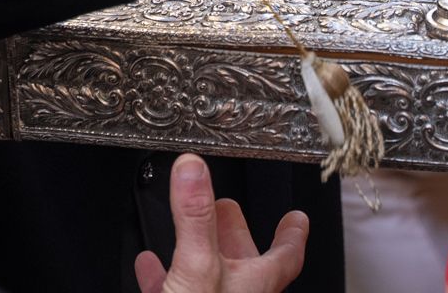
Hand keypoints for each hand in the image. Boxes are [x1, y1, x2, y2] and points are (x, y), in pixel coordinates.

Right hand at [135, 155, 307, 292]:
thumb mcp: (197, 265)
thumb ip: (195, 216)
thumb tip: (193, 168)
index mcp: (254, 283)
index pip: (286, 254)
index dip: (292, 233)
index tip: (297, 217)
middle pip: (246, 260)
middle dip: (236, 229)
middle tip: (229, 206)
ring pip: (211, 273)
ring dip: (200, 246)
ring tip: (189, 225)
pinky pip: (177, 288)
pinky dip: (164, 272)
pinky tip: (150, 264)